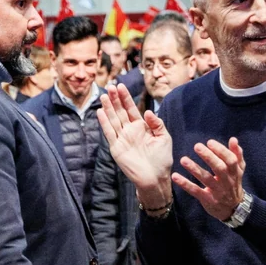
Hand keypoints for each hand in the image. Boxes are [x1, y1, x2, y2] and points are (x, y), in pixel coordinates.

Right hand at [97, 84, 172, 208]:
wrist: (155, 178)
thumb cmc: (162, 159)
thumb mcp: (164, 138)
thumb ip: (157, 124)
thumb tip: (146, 112)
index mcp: (142, 127)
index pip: (131, 109)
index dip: (125, 98)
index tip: (120, 86)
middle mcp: (130, 131)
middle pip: (120, 112)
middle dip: (115, 99)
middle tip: (110, 86)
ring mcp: (122, 139)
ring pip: (113, 120)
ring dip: (108, 108)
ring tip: (103, 95)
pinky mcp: (116, 148)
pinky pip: (109, 133)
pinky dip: (105, 123)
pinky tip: (101, 112)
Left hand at [172, 138, 245, 221]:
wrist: (233, 208)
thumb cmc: (233, 183)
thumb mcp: (239, 170)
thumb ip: (237, 154)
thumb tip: (233, 139)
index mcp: (235, 172)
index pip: (230, 160)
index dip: (221, 151)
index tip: (210, 142)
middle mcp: (227, 181)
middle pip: (219, 168)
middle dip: (209, 157)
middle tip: (197, 146)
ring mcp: (217, 191)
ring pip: (206, 179)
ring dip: (195, 169)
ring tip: (183, 160)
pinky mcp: (207, 199)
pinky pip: (195, 191)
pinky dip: (185, 184)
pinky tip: (175, 176)